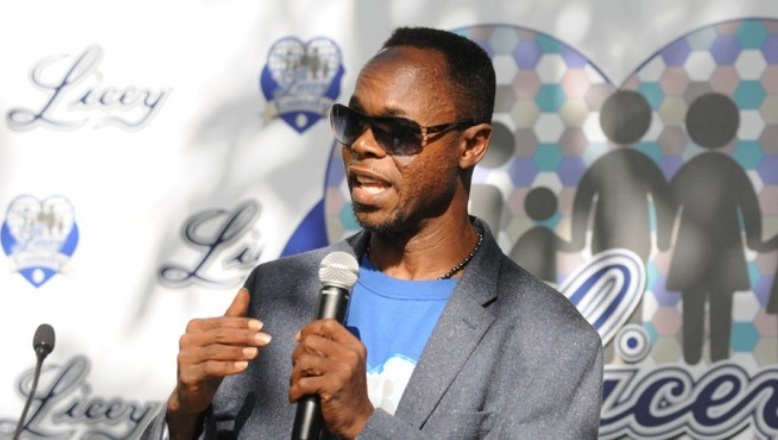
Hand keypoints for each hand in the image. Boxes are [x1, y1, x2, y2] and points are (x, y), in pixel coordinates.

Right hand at [167, 288, 270, 437]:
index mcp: (195, 326)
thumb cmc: (211, 361)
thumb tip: (245, 290)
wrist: (192, 393)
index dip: (242, 323)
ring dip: (238, 351)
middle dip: (245, 336)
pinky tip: (244, 366)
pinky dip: (229, 366)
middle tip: (265, 339)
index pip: (222, 322)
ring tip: (257, 353)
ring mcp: (184, 357)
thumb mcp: (223, 339)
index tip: (262, 326)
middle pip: (220, 335)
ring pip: (216, 351)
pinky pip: (211, 368)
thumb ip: (233, 316)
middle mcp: (186, 339)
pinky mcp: (187, 375)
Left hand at [289, 319, 373, 439]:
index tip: (300, 338)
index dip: (310, 328)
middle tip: (300, 368)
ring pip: (303, 361)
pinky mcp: (332, 385)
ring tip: (298, 383)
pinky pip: (302, 382)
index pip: (329, 324)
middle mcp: (350, 355)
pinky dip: (294, 391)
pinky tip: (297, 395)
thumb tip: (303, 336)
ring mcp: (342, 369)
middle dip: (298, 354)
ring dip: (295, 375)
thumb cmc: (347, 389)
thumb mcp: (348, 363)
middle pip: (311, 341)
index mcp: (354, 346)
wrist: (357, 417)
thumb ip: (333, 348)